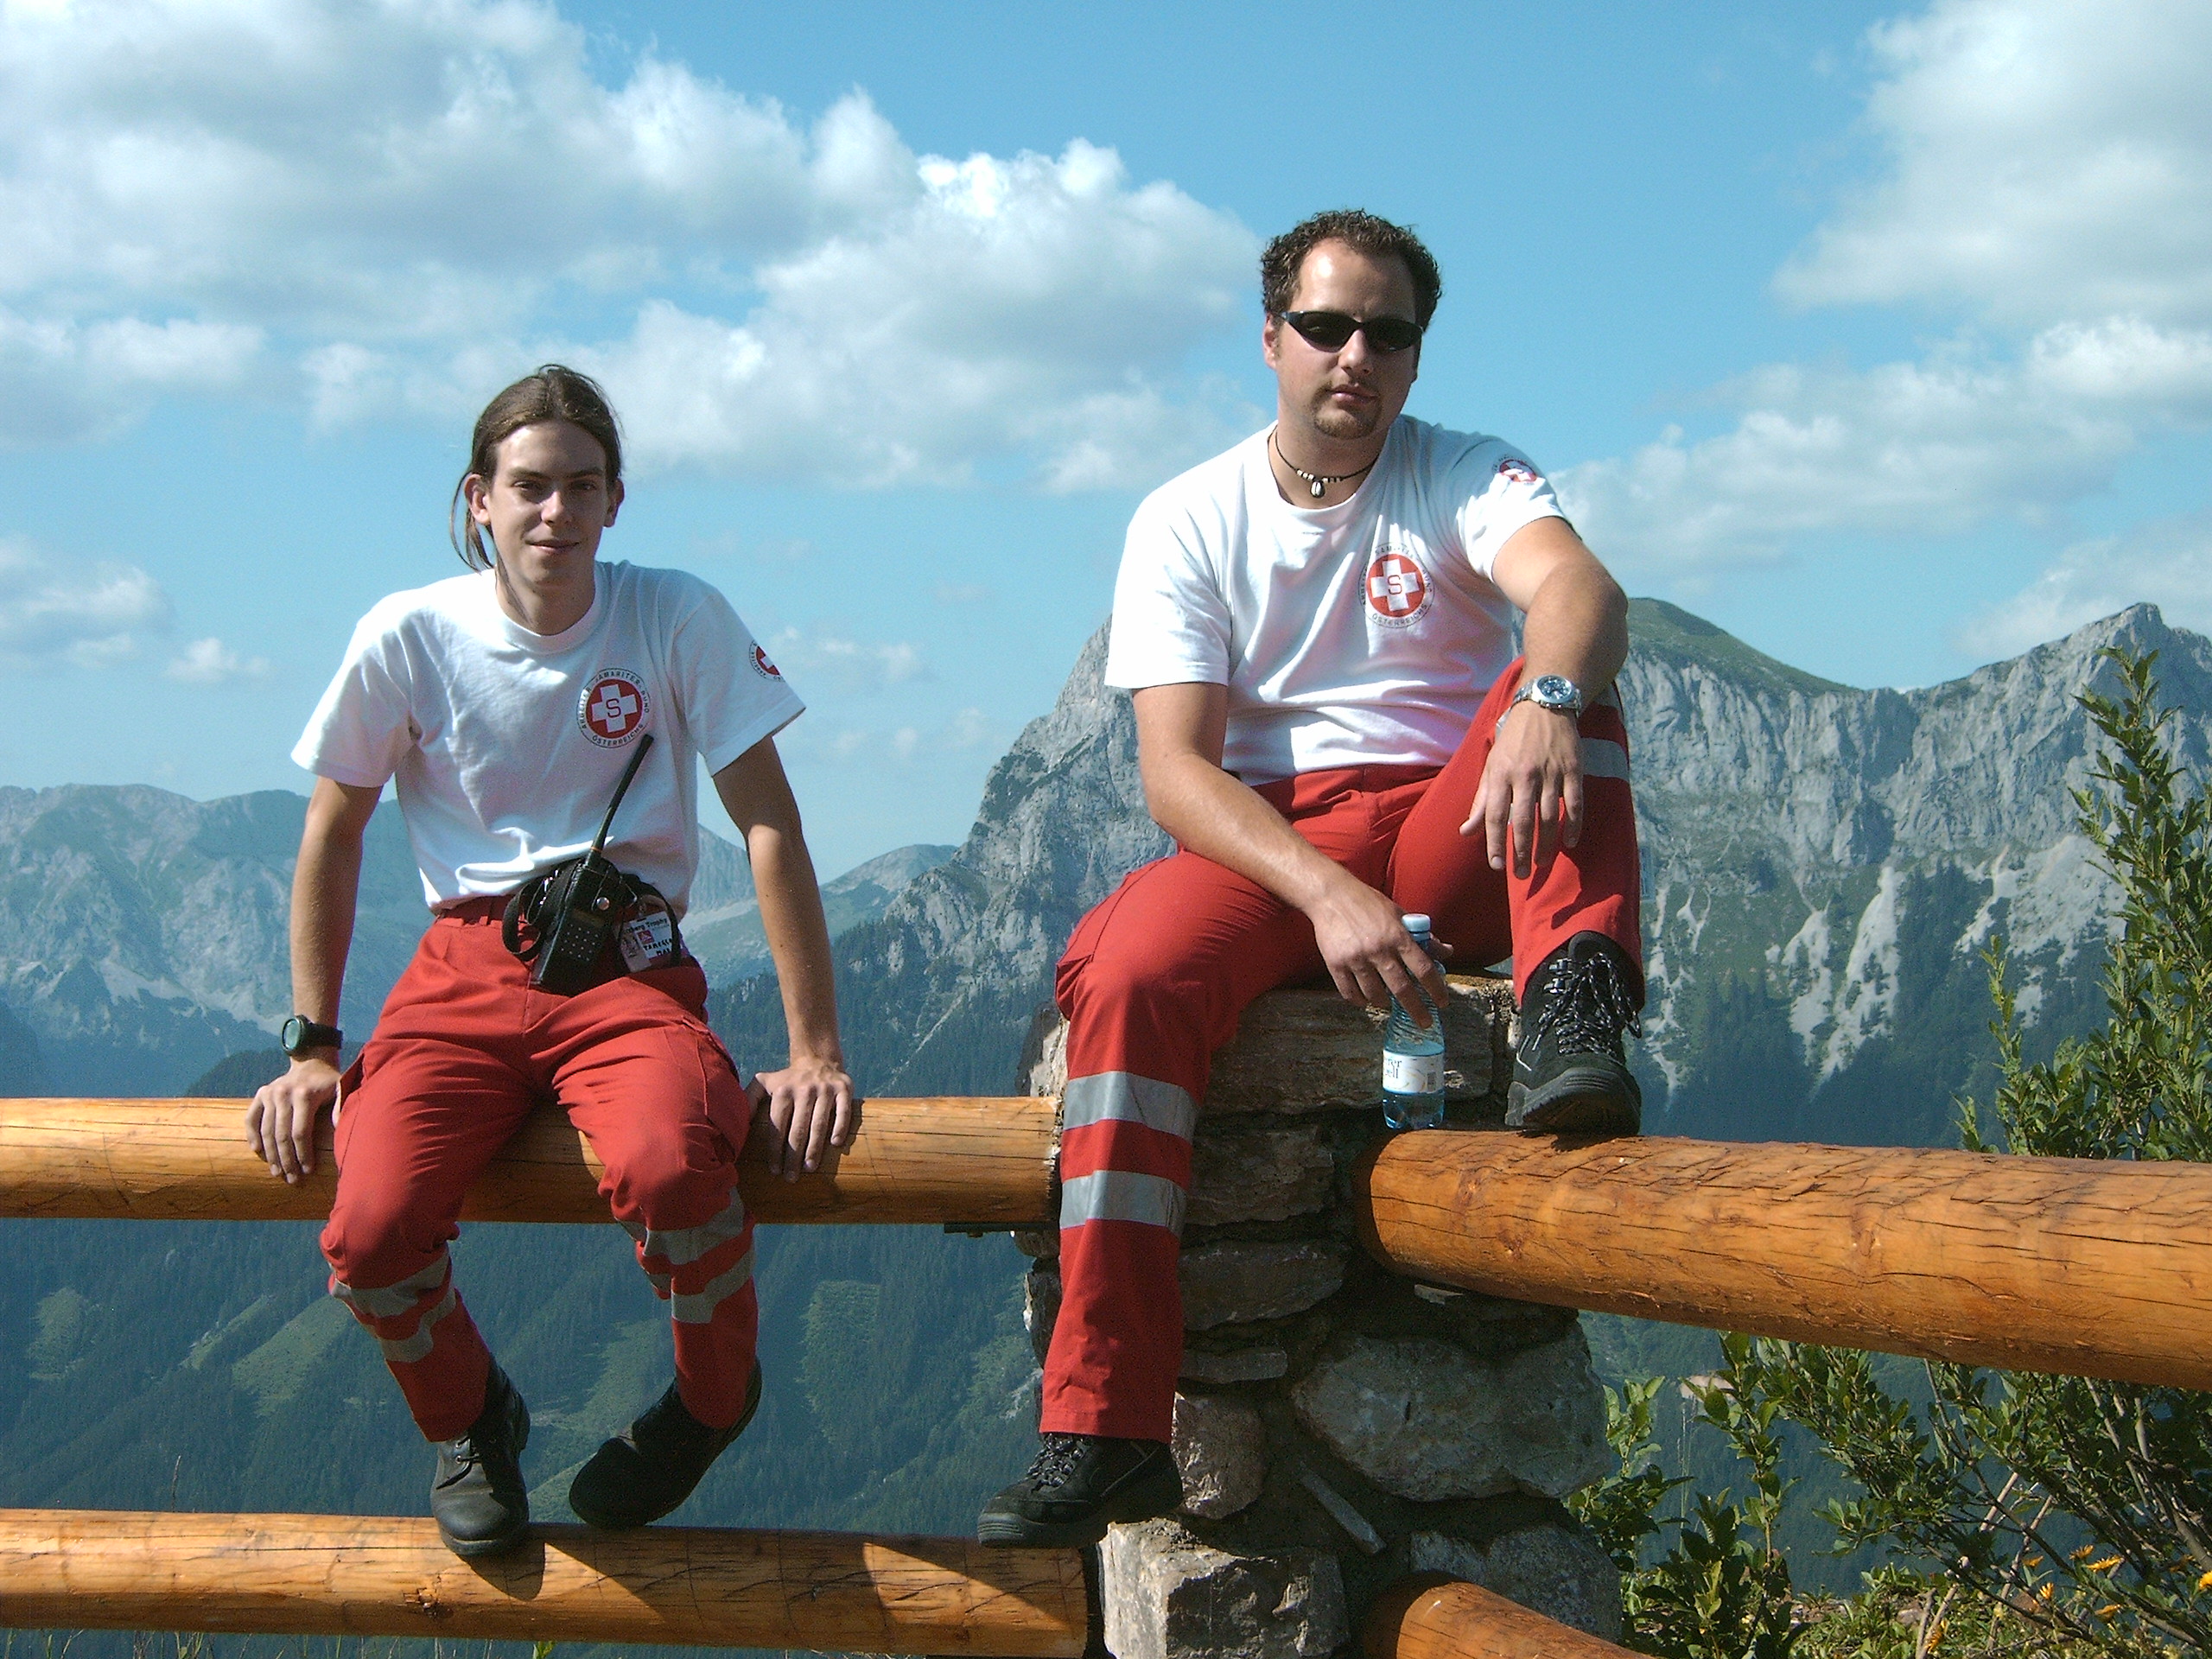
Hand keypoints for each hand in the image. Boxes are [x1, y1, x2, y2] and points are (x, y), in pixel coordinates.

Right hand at [246, 1056, 338, 1184]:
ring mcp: (269, 1093)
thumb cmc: (330, 1083)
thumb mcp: (342, 1089)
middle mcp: (283, 1093)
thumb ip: (342, 1107)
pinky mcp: (260, 1094)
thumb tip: (340, 1127)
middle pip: (282, 1135)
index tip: (308, 1171)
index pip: (301, 1132)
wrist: (312, 1064)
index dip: (303, 1153)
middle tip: (292, 1179)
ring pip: (267, 1131)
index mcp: (305, 1094)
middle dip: (287, 1160)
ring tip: (277, 1173)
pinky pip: (251, 1119)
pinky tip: (258, 1152)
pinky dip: (252, 1136)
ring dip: (271, 1155)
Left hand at [751, 1055, 858, 1179]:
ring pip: (820, 1123)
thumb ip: (748, 1100)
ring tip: (810, 1168)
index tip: (774, 1170)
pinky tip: (835, 1144)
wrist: (817, 1058)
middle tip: (791, 1177)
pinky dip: (840, 1126)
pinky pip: (843, 1110)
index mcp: (784, 1091)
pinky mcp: (844, 1088)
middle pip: (798, 1129)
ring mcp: (825, 1089)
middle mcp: (804, 1089)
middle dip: (793, 1156)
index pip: (778, 1126)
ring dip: (814, 1148)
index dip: (775, 1150)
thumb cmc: (787, 1080)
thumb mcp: (764, 1083)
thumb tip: (734, 1124)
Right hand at [1305, 873, 1449, 1027]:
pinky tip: (1365, 1000)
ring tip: (1388, 1003)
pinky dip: (1360, 1001)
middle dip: (1416, 1009)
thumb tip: (1445, 952)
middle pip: (1402, 989)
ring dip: (1385, 1003)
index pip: (1423, 968)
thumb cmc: (1368, 903)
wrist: (1331, 895)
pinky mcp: (1335, 964)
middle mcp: (1379, 950)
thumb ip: (1422, 936)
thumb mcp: (1399, 914)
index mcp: (1398, 936)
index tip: (1442, 1003)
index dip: (1436, 989)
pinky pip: (1350, 993)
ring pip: (1375, 995)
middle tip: (1424, 1022)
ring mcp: (1356, 959)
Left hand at [1463, 700, 1584, 878]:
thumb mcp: (1491, 766)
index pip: (1496, 816)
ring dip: (1546, 844)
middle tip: (1522, 874)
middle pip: (1523, 821)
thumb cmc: (1513, 740)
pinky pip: (1575, 803)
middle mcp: (1525, 775)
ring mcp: (1551, 772)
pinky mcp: (1574, 769)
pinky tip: (1569, 842)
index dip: (1495, 843)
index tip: (1496, 866)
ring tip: (1542, 863)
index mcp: (1501, 774)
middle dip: (1521, 852)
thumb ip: (1481, 801)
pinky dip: (1573, 825)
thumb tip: (1467, 832)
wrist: (1544, 706)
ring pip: (1549, 817)